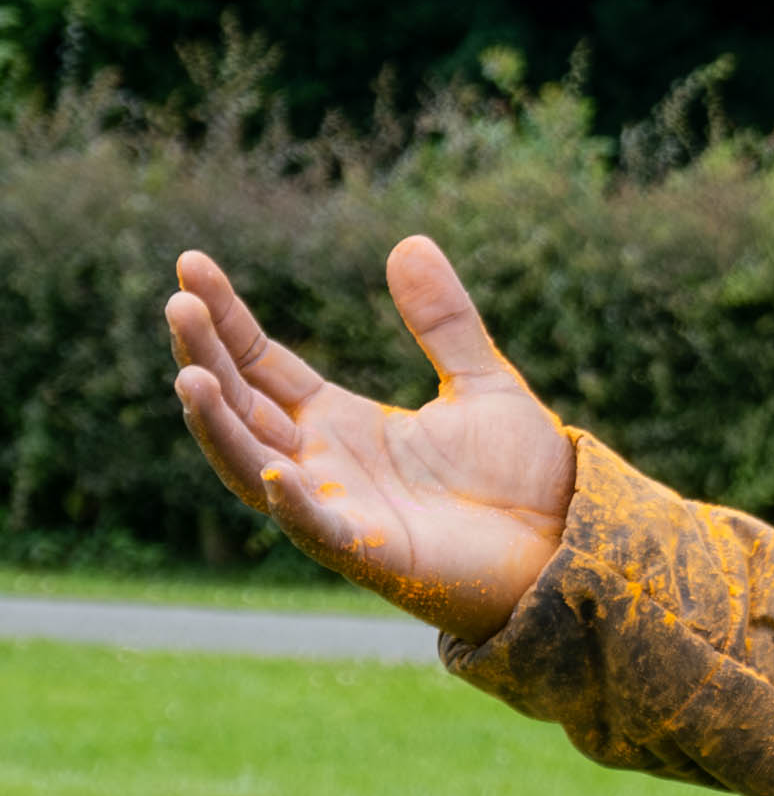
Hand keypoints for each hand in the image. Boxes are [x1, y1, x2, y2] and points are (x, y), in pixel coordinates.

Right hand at [164, 240, 573, 637]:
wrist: (571, 542)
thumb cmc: (523, 474)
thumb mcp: (482, 381)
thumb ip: (445, 321)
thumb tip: (409, 242)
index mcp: (341, 422)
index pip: (262, 364)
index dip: (226, 319)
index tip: (192, 265)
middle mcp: (325, 462)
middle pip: (243, 405)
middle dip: (206, 357)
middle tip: (179, 304)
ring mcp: (340, 508)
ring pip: (252, 465)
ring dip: (219, 425)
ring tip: (190, 377)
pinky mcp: (371, 553)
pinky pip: (317, 528)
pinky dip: (293, 502)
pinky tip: (278, 467)